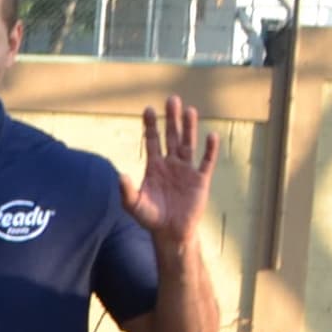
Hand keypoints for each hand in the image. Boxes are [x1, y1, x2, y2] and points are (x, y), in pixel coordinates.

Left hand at [127, 96, 211, 246]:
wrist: (171, 232)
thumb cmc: (151, 218)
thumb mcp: (134, 205)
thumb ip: (126, 191)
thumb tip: (119, 174)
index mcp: (154, 166)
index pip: (152, 140)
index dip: (150, 125)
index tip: (148, 109)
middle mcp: (171, 164)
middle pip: (171, 136)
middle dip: (171, 119)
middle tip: (172, 99)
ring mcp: (186, 170)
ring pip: (188, 144)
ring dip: (189, 128)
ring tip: (190, 110)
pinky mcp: (200, 180)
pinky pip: (206, 162)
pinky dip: (210, 150)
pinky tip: (212, 136)